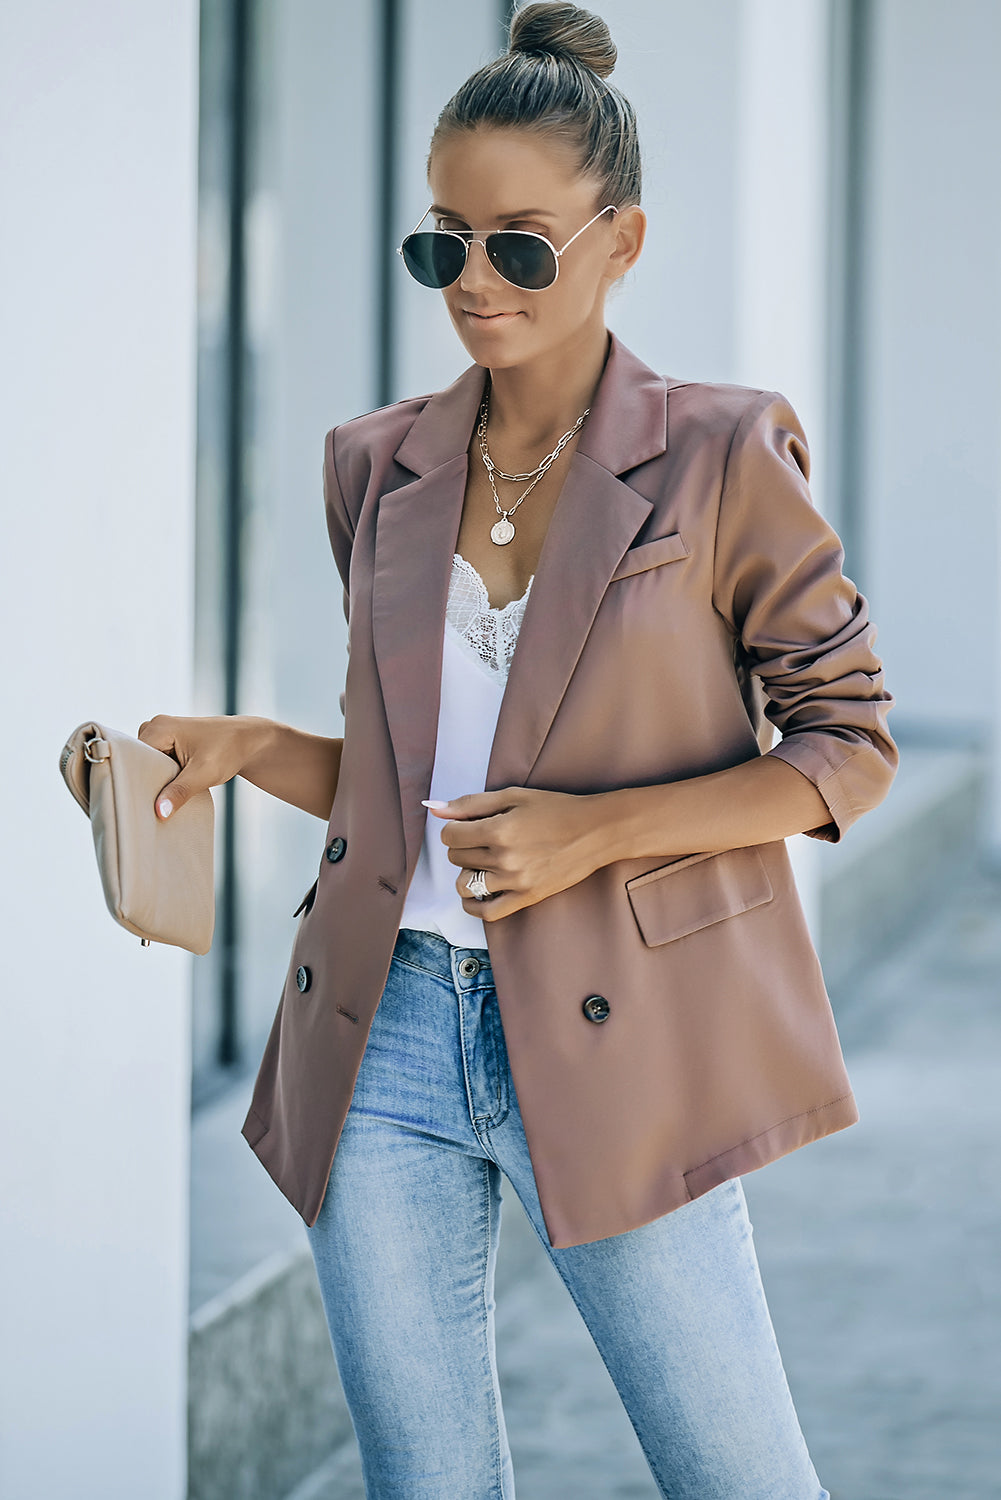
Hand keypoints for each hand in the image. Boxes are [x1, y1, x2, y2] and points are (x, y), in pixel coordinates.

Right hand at [137, 713, 269, 819]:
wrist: (248, 741)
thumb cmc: (229, 750)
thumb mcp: (205, 773)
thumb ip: (180, 792)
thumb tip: (160, 812)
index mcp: (159, 727)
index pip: (133, 757)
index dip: (138, 779)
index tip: (142, 800)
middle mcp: (155, 726)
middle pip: (138, 761)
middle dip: (147, 780)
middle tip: (154, 801)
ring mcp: (161, 733)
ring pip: (147, 764)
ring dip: (156, 779)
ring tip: (165, 794)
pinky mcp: (169, 742)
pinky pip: (156, 762)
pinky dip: (163, 775)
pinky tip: (170, 789)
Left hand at [424, 786, 603, 920]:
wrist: (595, 832)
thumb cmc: (556, 809)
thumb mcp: (513, 796)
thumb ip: (471, 804)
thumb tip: (436, 810)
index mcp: (498, 831)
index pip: (450, 836)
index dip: (454, 828)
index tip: (467, 825)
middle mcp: (504, 859)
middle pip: (456, 858)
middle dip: (463, 846)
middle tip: (483, 838)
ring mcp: (515, 882)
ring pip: (465, 884)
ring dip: (468, 872)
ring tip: (483, 862)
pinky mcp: (526, 898)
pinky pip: (486, 912)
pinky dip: (474, 904)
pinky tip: (479, 891)